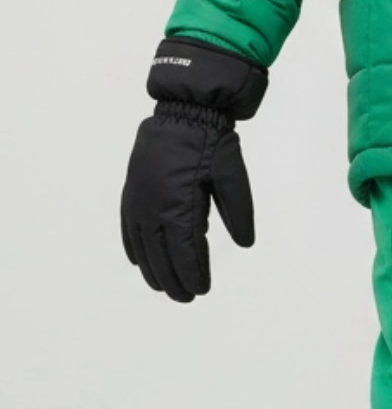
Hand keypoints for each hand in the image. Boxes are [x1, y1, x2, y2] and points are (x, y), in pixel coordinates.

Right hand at [120, 38, 267, 301]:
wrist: (184, 109)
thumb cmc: (213, 143)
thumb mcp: (234, 177)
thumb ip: (239, 212)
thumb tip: (245, 243)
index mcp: (180, 201)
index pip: (185, 249)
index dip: (192, 273)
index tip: (202, 290)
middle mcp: (155, 202)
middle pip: (161, 252)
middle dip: (173, 278)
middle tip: (186, 298)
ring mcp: (140, 195)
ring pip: (142, 242)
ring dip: (152, 268)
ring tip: (163, 288)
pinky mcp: (134, 187)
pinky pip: (129, 222)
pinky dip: (133, 243)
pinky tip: (139, 260)